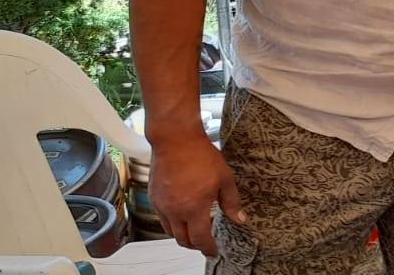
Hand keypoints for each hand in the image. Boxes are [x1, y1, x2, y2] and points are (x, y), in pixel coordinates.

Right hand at [150, 133, 245, 256]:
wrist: (176, 140)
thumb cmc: (200, 156)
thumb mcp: (224, 179)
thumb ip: (231, 203)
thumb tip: (240, 219)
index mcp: (194, 209)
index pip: (200, 239)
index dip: (208, 248)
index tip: (213, 251)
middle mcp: (175, 211)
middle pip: (183, 239)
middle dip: (195, 245)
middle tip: (204, 244)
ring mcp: (161, 205)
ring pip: (170, 231)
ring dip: (182, 235)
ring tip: (193, 230)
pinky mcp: (153, 198)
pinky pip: (161, 219)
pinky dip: (171, 223)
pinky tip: (180, 215)